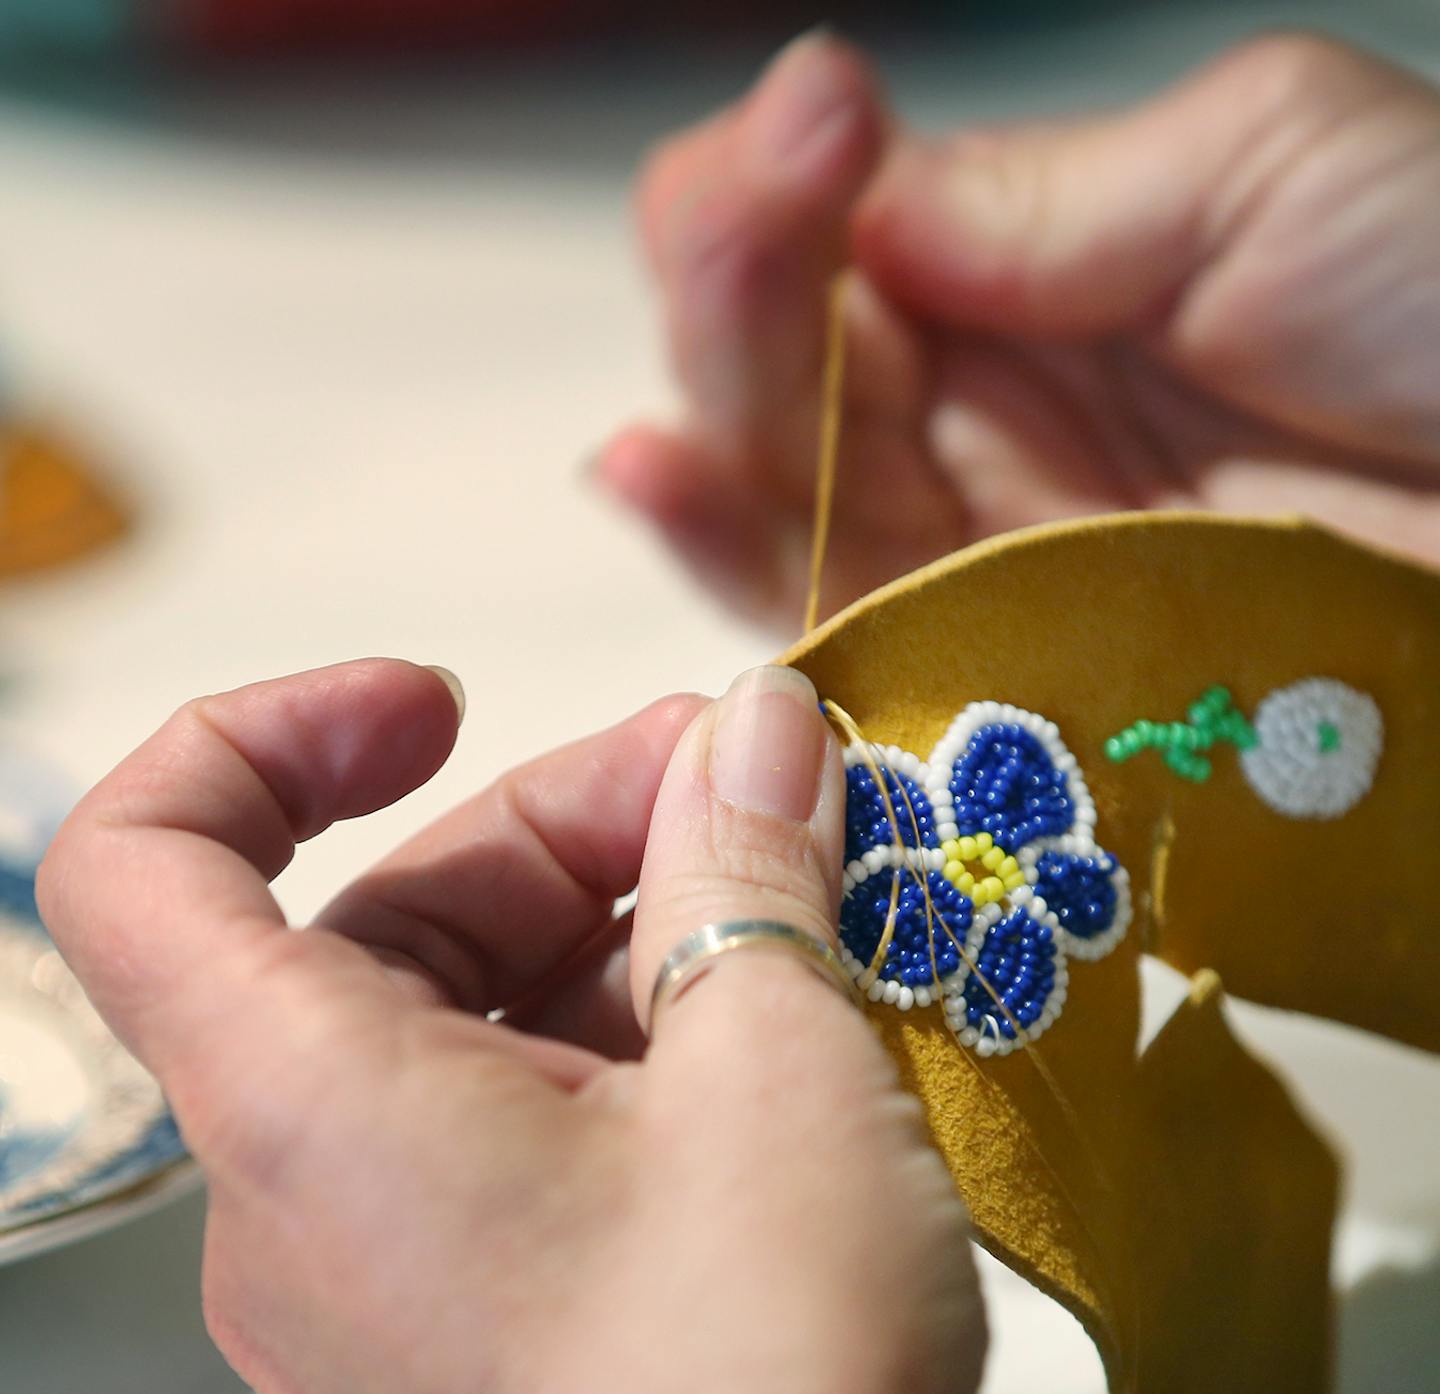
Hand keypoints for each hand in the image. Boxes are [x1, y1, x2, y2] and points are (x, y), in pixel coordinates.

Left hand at [38, 659, 984, 1393]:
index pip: (141, 862)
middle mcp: (295, 1194)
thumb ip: (747, 860)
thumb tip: (764, 722)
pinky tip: (769, 1031)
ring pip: (461, 1028)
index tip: (440, 706)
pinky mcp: (464, 1333)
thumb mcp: (777, 1060)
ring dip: (620, 936)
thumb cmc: (764, 1357)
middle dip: (571, 829)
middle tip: (759, 791)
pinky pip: (502, 1133)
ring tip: (801, 905)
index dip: (267, 735)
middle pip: (378, 922)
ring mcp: (378, 1276)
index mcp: (302, 1105)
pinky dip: (616, 1050)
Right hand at [601, 30, 1439, 627]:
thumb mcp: (1263, 166)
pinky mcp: (1005, 677)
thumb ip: (1038, 200)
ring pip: (789, 498)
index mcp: (1045, 277)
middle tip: (744, 215)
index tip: (809, 130)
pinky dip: (733, 560)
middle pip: (793, 370)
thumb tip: (858, 210)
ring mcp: (994, 555)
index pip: (847, 238)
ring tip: (652, 389)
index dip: (788, 189)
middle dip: (743, 292)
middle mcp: (997, 420)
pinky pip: (841, 623)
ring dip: (705, 432)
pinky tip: (652, 479)